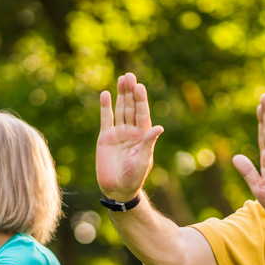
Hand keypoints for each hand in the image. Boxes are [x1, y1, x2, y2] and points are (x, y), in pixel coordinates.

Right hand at [96, 72, 163, 201]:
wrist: (117, 189)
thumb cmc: (134, 177)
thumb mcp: (143, 160)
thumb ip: (148, 143)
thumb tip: (159, 127)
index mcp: (143, 136)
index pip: (142, 113)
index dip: (141, 100)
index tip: (140, 87)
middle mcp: (131, 131)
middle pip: (131, 107)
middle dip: (131, 92)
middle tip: (130, 76)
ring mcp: (118, 133)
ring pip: (120, 109)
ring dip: (121, 95)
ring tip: (122, 78)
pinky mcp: (105, 138)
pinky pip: (106, 119)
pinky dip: (106, 107)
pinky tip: (106, 94)